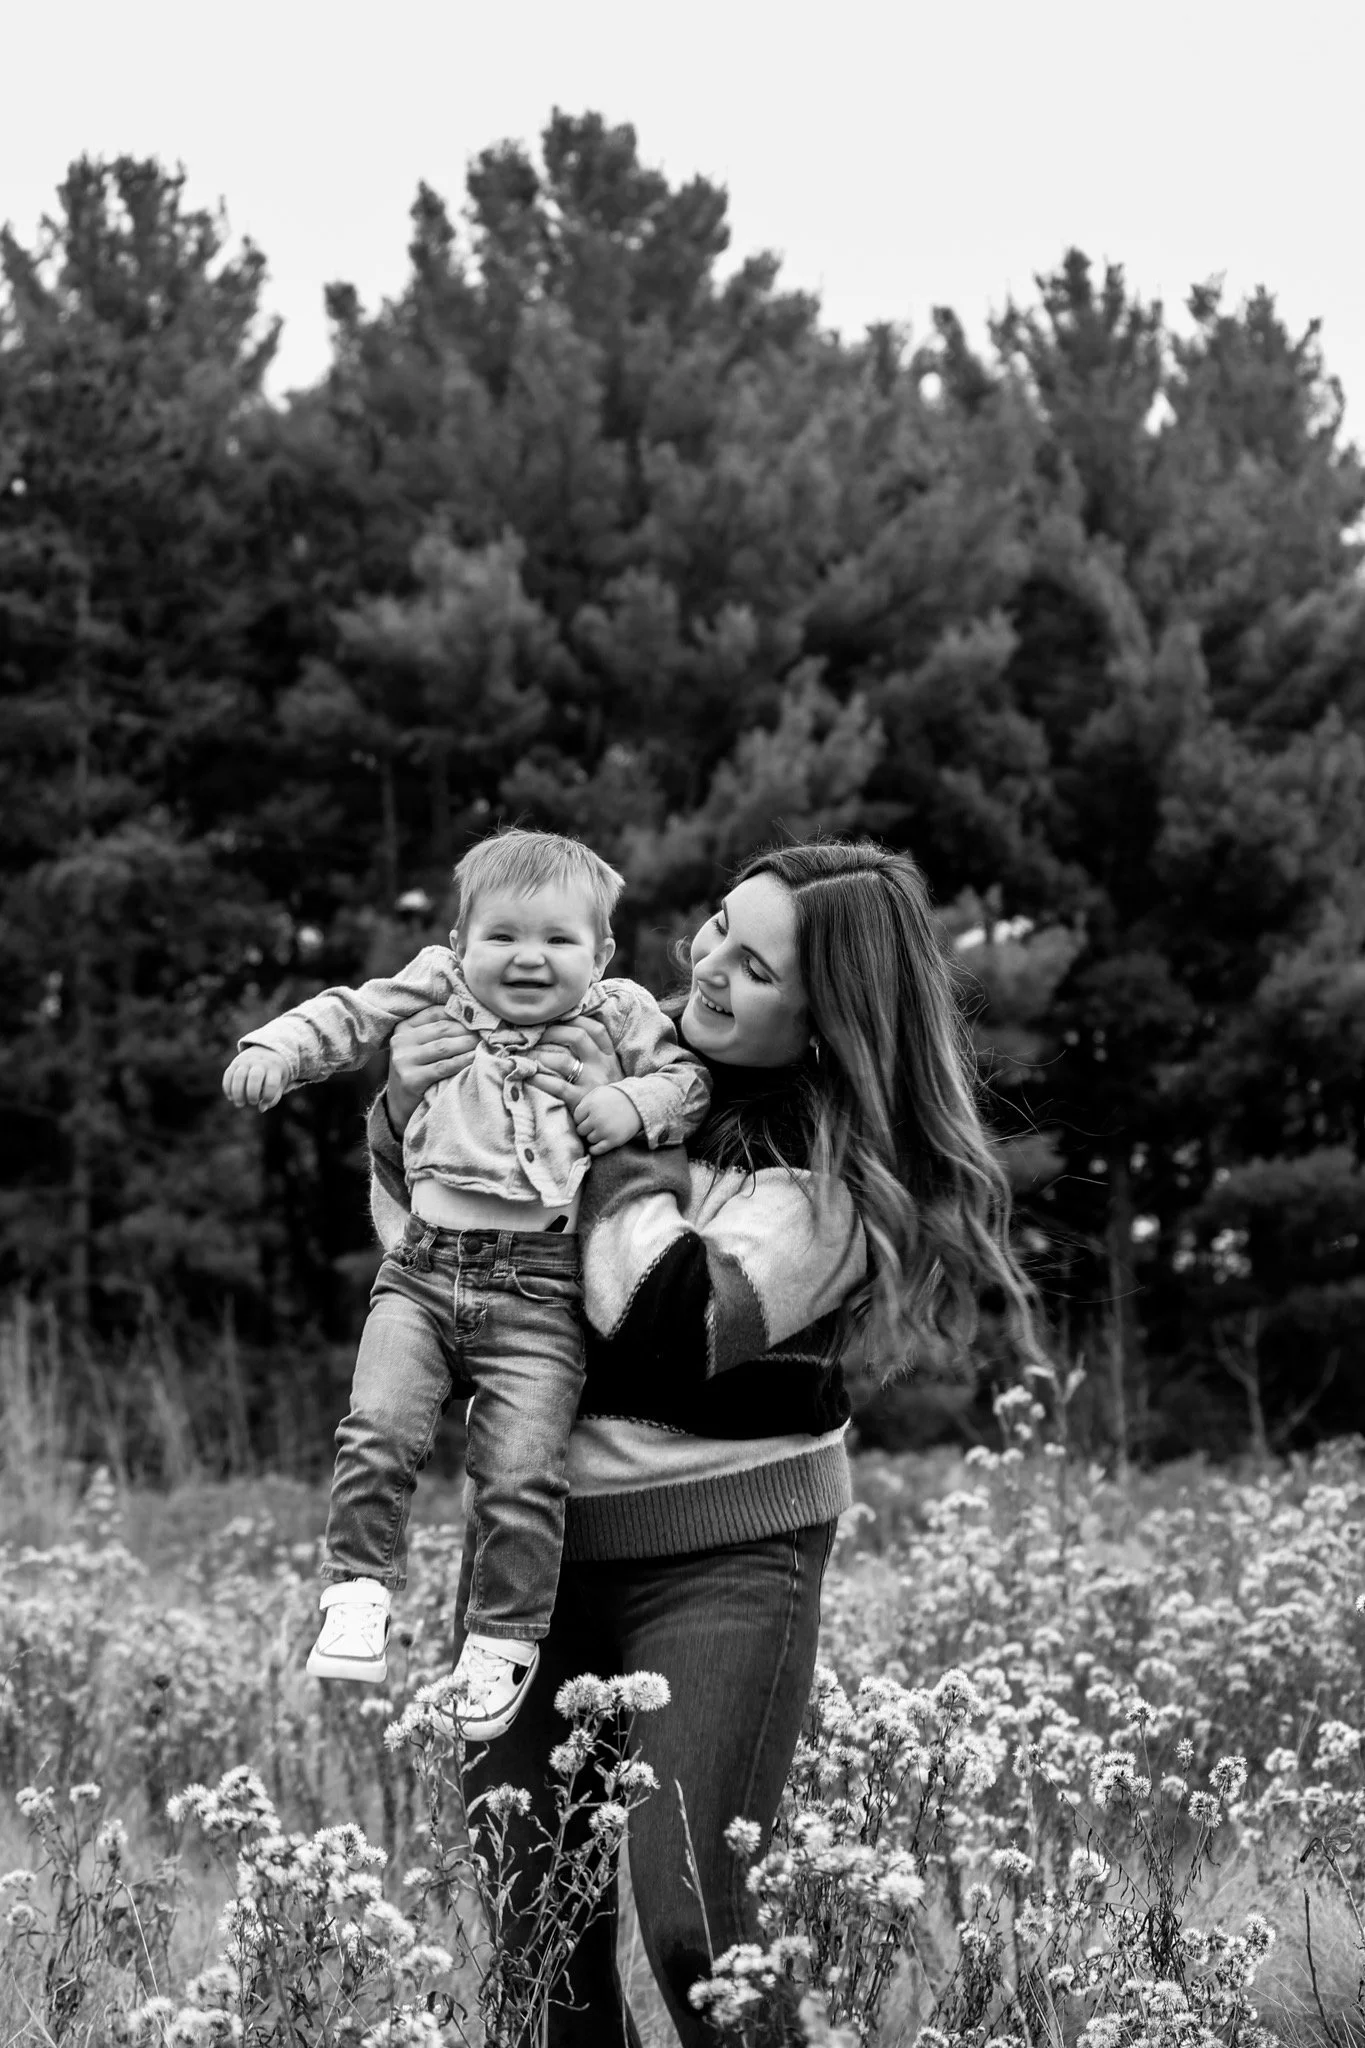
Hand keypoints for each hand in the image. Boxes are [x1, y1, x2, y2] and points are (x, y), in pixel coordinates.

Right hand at [223, 1048, 288, 1111]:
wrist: (267, 1050)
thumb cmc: (275, 1073)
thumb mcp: (280, 1083)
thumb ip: (273, 1097)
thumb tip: (261, 1108)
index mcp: (274, 1068)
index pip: (271, 1083)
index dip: (267, 1097)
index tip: (265, 1102)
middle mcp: (260, 1063)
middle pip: (254, 1077)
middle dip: (252, 1094)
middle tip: (252, 1102)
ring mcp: (246, 1061)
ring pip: (239, 1076)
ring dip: (238, 1093)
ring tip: (240, 1104)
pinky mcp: (235, 1062)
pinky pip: (228, 1074)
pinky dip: (227, 1087)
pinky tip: (231, 1097)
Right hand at [387, 1007, 477, 1131]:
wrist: (399, 1104)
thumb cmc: (416, 1071)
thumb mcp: (419, 1047)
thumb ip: (436, 1031)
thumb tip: (470, 1014)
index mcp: (403, 1028)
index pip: (435, 1013)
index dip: (458, 1013)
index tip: (477, 1017)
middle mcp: (400, 1041)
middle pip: (442, 1029)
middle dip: (467, 1029)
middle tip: (486, 1031)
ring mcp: (404, 1060)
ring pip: (444, 1046)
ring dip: (467, 1044)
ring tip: (484, 1043)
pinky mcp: (410, 1079)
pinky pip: (443, 1066)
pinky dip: (462, 1061)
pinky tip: (474, 1058)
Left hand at [526, 1016, 624, 1113]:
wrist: (616, 1121)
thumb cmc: (606, 1093)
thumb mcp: (609, 1069)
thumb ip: (595, 1053)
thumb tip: (566, 1031)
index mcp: (609, 1056)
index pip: (595, 1028)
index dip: (574, 1019)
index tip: (556, 1019)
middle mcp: (601, 1065)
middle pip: (577, 1037)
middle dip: (552, 1032)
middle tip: (535, 1035)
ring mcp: (591, 1083)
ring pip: (562, 1060)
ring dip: (539, 1055)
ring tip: (525, 1055)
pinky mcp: (580, 1100)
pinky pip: (556, 1086)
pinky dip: (539, 1079)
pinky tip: (528, 1075)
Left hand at [573, 1085, 643, 1156]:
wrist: (639, 1104)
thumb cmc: (615, 1098)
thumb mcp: (597, 1093)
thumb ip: (583, 1102)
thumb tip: (570, 1118)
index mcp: (590, 1104)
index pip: (576, 1117)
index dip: (583, 1117)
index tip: (591, 1116)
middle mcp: (596, 1118)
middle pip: (581, 1130)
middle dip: (587, 1127)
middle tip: (596, 1124)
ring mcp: (604, 1130)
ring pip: (589, 1140)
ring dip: (594, 1136)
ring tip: (603, 1129)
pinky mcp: (613, 1141)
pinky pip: (596, 1150)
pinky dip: (595, 1149)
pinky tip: (598, 1144)